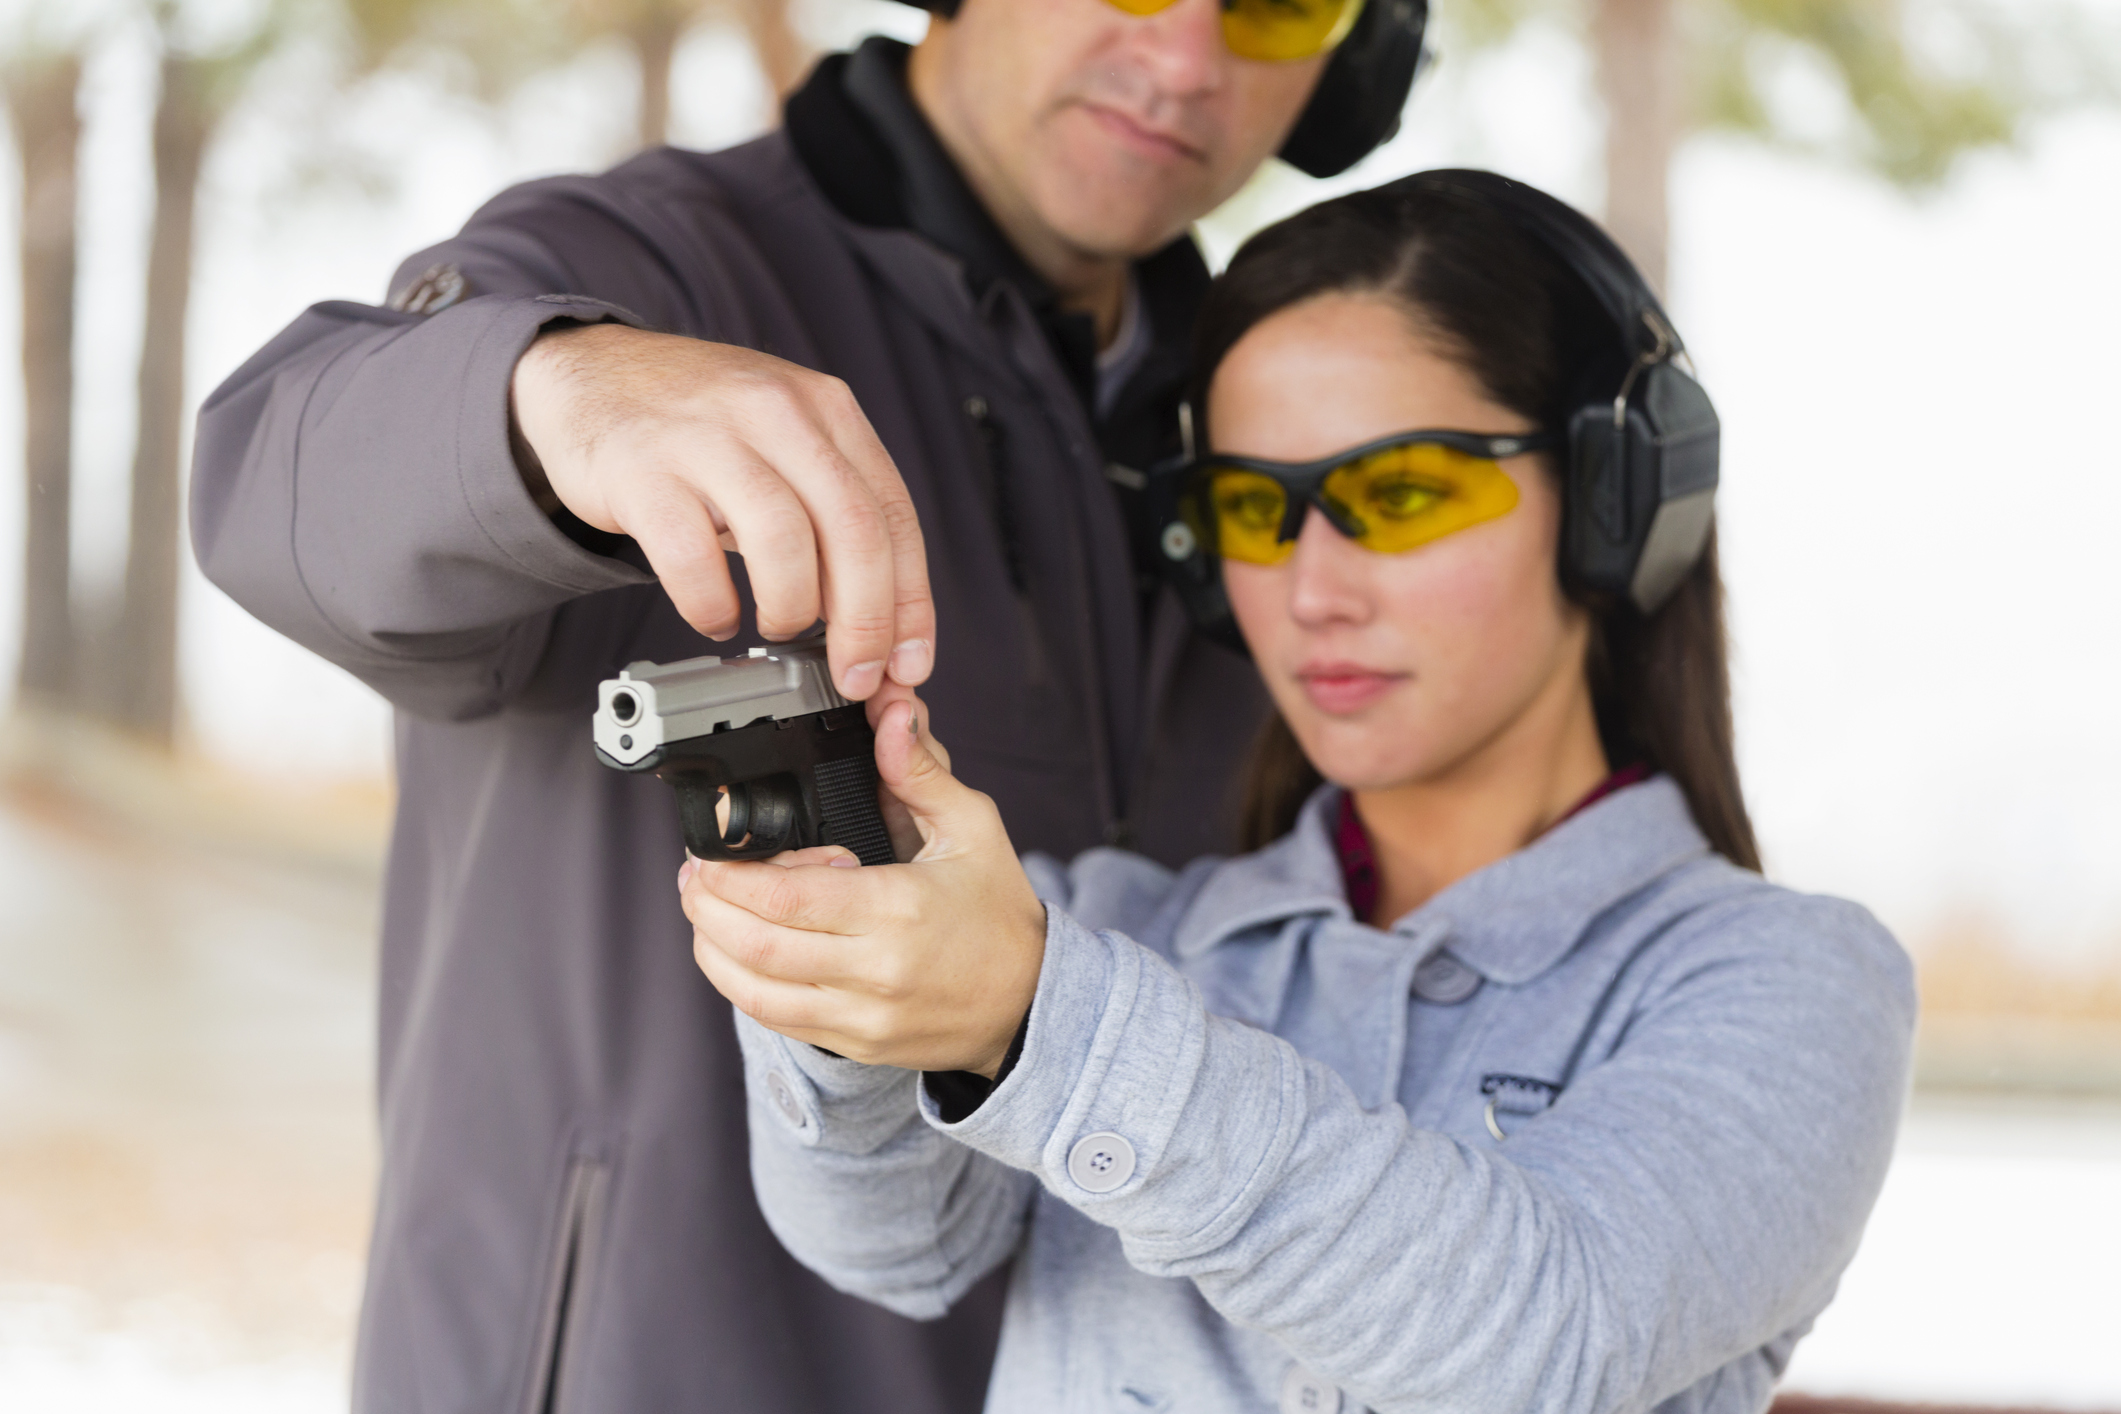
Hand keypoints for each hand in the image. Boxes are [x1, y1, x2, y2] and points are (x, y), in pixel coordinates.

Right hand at [511, 322, 933, 699]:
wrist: (589, 371)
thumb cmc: (698, 424)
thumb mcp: (784, 439)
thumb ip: (833, 511)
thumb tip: (880, 621)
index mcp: (827, 409)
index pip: (893, 515)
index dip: (910, 603)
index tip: (907, 663)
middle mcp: (776, 412)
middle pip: (853, 531)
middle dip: (865, 622)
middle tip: (854, 673)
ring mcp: (707, 437)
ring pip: (783, 542)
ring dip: (791, 609)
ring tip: (778, 627)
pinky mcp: (642, 469)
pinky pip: (692, 557)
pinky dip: (712, 606)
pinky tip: (715, 616)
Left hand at [680, 698, 1045, 1076]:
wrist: (1030, 1002)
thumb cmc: (1000, 914)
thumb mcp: (972, 830)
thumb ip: (921, 773)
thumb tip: (891, 719)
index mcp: (897, 910)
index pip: (785, 896)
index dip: (732, 874)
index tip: (712, 850)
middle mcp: (874, 971)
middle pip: (754, 945)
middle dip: (706, 906)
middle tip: (694, 875)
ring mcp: (861, 1017)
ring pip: (752, 991)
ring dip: (712, 948)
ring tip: (704, 910)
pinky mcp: (854, 1045)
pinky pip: (776, 1019)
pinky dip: (741, 984)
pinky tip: (735, 952)